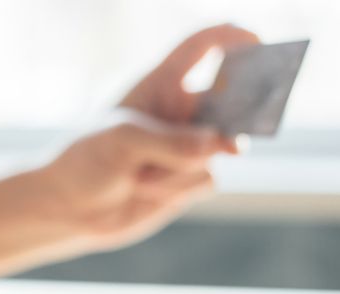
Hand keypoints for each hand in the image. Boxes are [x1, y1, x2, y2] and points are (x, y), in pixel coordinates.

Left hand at [39, 25, 258, 248]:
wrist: (70, 210)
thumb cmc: (86, 160)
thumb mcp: (123, 141)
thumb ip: (173, 141)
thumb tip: (222, 146)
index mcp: (159, 83)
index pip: (201, 46)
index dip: (231, 37)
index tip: (258, 41)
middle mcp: (179, 111)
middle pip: (231, 96)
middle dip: (248, 105)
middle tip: (268, 107)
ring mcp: (187, 146)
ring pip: (219, 149)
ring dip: (184, 167)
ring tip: (142, 176)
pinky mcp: (189, 179)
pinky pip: (209, 178)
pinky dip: (181, 188)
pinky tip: (146, 192)